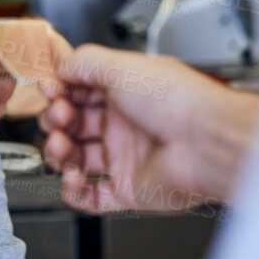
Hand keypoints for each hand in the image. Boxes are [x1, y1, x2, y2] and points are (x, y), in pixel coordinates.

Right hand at [38, 44, 258, 211]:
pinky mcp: (129, 190)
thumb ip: (83, 62)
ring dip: (59, 153)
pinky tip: (72, 179)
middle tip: (60, 118)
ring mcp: (125, 158)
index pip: (78, 92)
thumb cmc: (178, 101)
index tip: (50, 90)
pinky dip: (74, 191)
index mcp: (123, 92)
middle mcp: (123, 125)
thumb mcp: (121, 64)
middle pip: (72, 125)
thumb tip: (59, 68)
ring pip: (76, 159)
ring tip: (62, 148)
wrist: (209, 142)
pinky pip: (91, 197)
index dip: (59, 92)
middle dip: (56, 120)